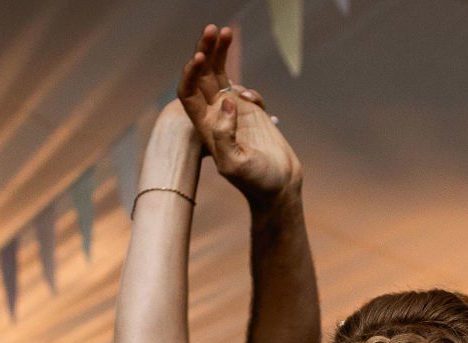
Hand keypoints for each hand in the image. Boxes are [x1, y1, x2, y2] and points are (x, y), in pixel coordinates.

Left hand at [177, 25, 300, 205]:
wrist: (280, 188)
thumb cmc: (257, 182)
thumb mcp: (234, 164)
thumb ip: (224, 135)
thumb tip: (226, 101)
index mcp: (205, 128)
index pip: (188, 93)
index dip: (189, 73)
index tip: (199, 56)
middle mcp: (215, 118)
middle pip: (201, 76)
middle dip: (204, 51)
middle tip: (213, 29)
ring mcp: (232, 113)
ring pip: (220, 76)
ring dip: (220, 54)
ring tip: (225, 30)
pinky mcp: (251, 114)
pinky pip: (243, 89)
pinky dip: (248, 86)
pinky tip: (257, 101)